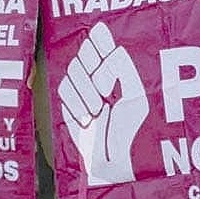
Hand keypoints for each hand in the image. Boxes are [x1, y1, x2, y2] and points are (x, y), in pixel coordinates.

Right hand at [58, 22, 148, 185]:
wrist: (122, 161)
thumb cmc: (136, 129)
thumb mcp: (136, 93)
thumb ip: (120, 67)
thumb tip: (105, 39)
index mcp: (119, 71)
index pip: (101, 45)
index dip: (98, 40)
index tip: (101, 36)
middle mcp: (99, 78)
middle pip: (83, 55)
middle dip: (92, 67)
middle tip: (107, 88)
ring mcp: (84, 92)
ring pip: (71, 71)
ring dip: (84, 88)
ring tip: (100, 107)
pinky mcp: (71, 107)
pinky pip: (63, 91)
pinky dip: (74, 102)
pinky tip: (88, 116)